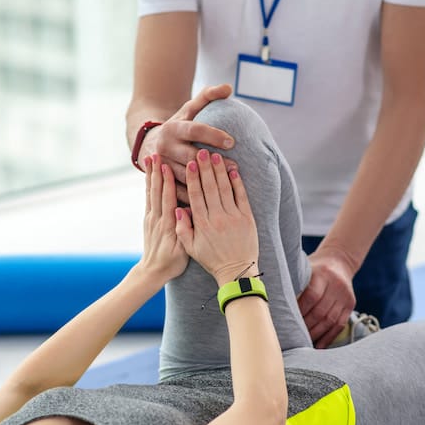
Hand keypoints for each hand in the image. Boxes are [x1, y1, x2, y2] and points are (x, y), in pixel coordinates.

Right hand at [139, 84, 237, 202]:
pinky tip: (212, 199)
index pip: (195, 130)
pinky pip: (178, 191)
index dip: (213, 135)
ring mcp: (162, 166)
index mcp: (173, 129)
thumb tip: (228, 87)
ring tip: (227, 184)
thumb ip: (208, 96)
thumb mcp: (189, 109)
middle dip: (213, 163)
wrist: (150, 144)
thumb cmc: (179, 124)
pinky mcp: (162, 181)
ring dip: (206, 181)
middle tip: (235, 167)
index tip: (232, 141)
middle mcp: (165, 147)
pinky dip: (194, 196)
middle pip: (191, 157)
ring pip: (185, 176)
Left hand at [140, 154, 188, 281]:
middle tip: (156, 153)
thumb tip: (185, 212)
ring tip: (150, 157)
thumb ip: (184, 231)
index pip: (167, 199)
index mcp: (168, 224)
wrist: (152, 271)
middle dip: (156, 172)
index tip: (167, 166)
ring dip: (150, 174)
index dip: (166, 182)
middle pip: (156, 191)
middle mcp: (157, 218)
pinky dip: (148, 184)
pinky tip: (149, 173)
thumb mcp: (183, 251)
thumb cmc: (172, 263)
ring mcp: (151, 217)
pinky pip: (148, 198)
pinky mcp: (148, 219)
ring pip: (150, 191)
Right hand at [175, 149, 257, 284]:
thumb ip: (182, 228)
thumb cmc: (212, 260)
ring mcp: (233, 217)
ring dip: (220, 171)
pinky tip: (233, 170)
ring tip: (215, 156)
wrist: (236, 271)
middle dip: (205, 168)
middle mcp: (217, 218)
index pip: (196, 196)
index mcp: (202, 224)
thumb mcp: (191, 248)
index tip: (190, 164)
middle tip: (201, 152)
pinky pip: (241, 197)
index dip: (193, 178)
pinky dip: (237, 183)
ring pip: (225, 189)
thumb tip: (177, 209)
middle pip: (210, 188)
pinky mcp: (246, 218)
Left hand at [297, 249, 355, 347]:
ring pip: (330, 321)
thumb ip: (294, 283)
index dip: (300, 311)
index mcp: (322, 274)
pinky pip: (339, 325)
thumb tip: (276, 303)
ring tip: (303, 344)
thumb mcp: (305, 268)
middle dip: (306, 327)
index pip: (312, 296)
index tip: (288, 322)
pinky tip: (318, 346)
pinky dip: (328, 337)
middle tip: (293, 337)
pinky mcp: (351, 304)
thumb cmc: (314, 267)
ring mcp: (345, 296)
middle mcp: (336, 285)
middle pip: (321, 312)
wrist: (339, 261)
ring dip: (316, 335)